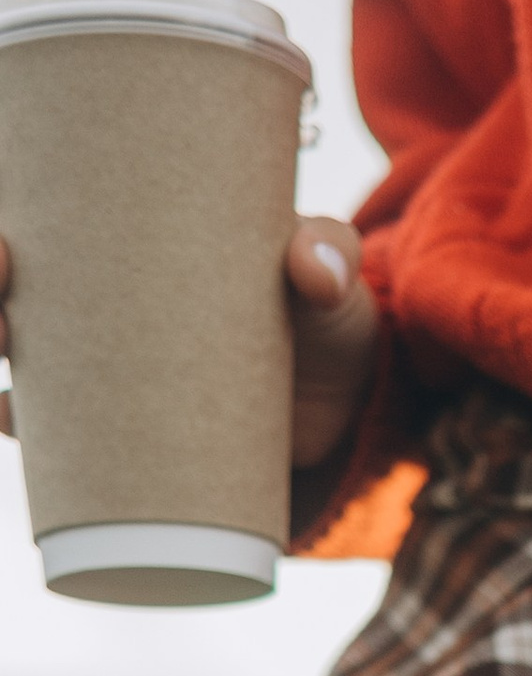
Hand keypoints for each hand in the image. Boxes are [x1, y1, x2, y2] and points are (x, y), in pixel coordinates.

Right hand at [0, 217, 378, 470]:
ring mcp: (113, 377)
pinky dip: (36, 445)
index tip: (1, 248)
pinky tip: (13, 434)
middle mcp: (102, 309)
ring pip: (27, 374)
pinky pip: (66, 446)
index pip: (41, 228)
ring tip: (6, 401)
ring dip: (0, 384)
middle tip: (0, 326)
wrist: (352, 417)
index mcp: (130, 248)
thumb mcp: (332, 282)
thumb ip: (330, 256)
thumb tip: (314, 269)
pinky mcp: (134, 441)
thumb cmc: (328, 326)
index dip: (0, 243)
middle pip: (13, 303)